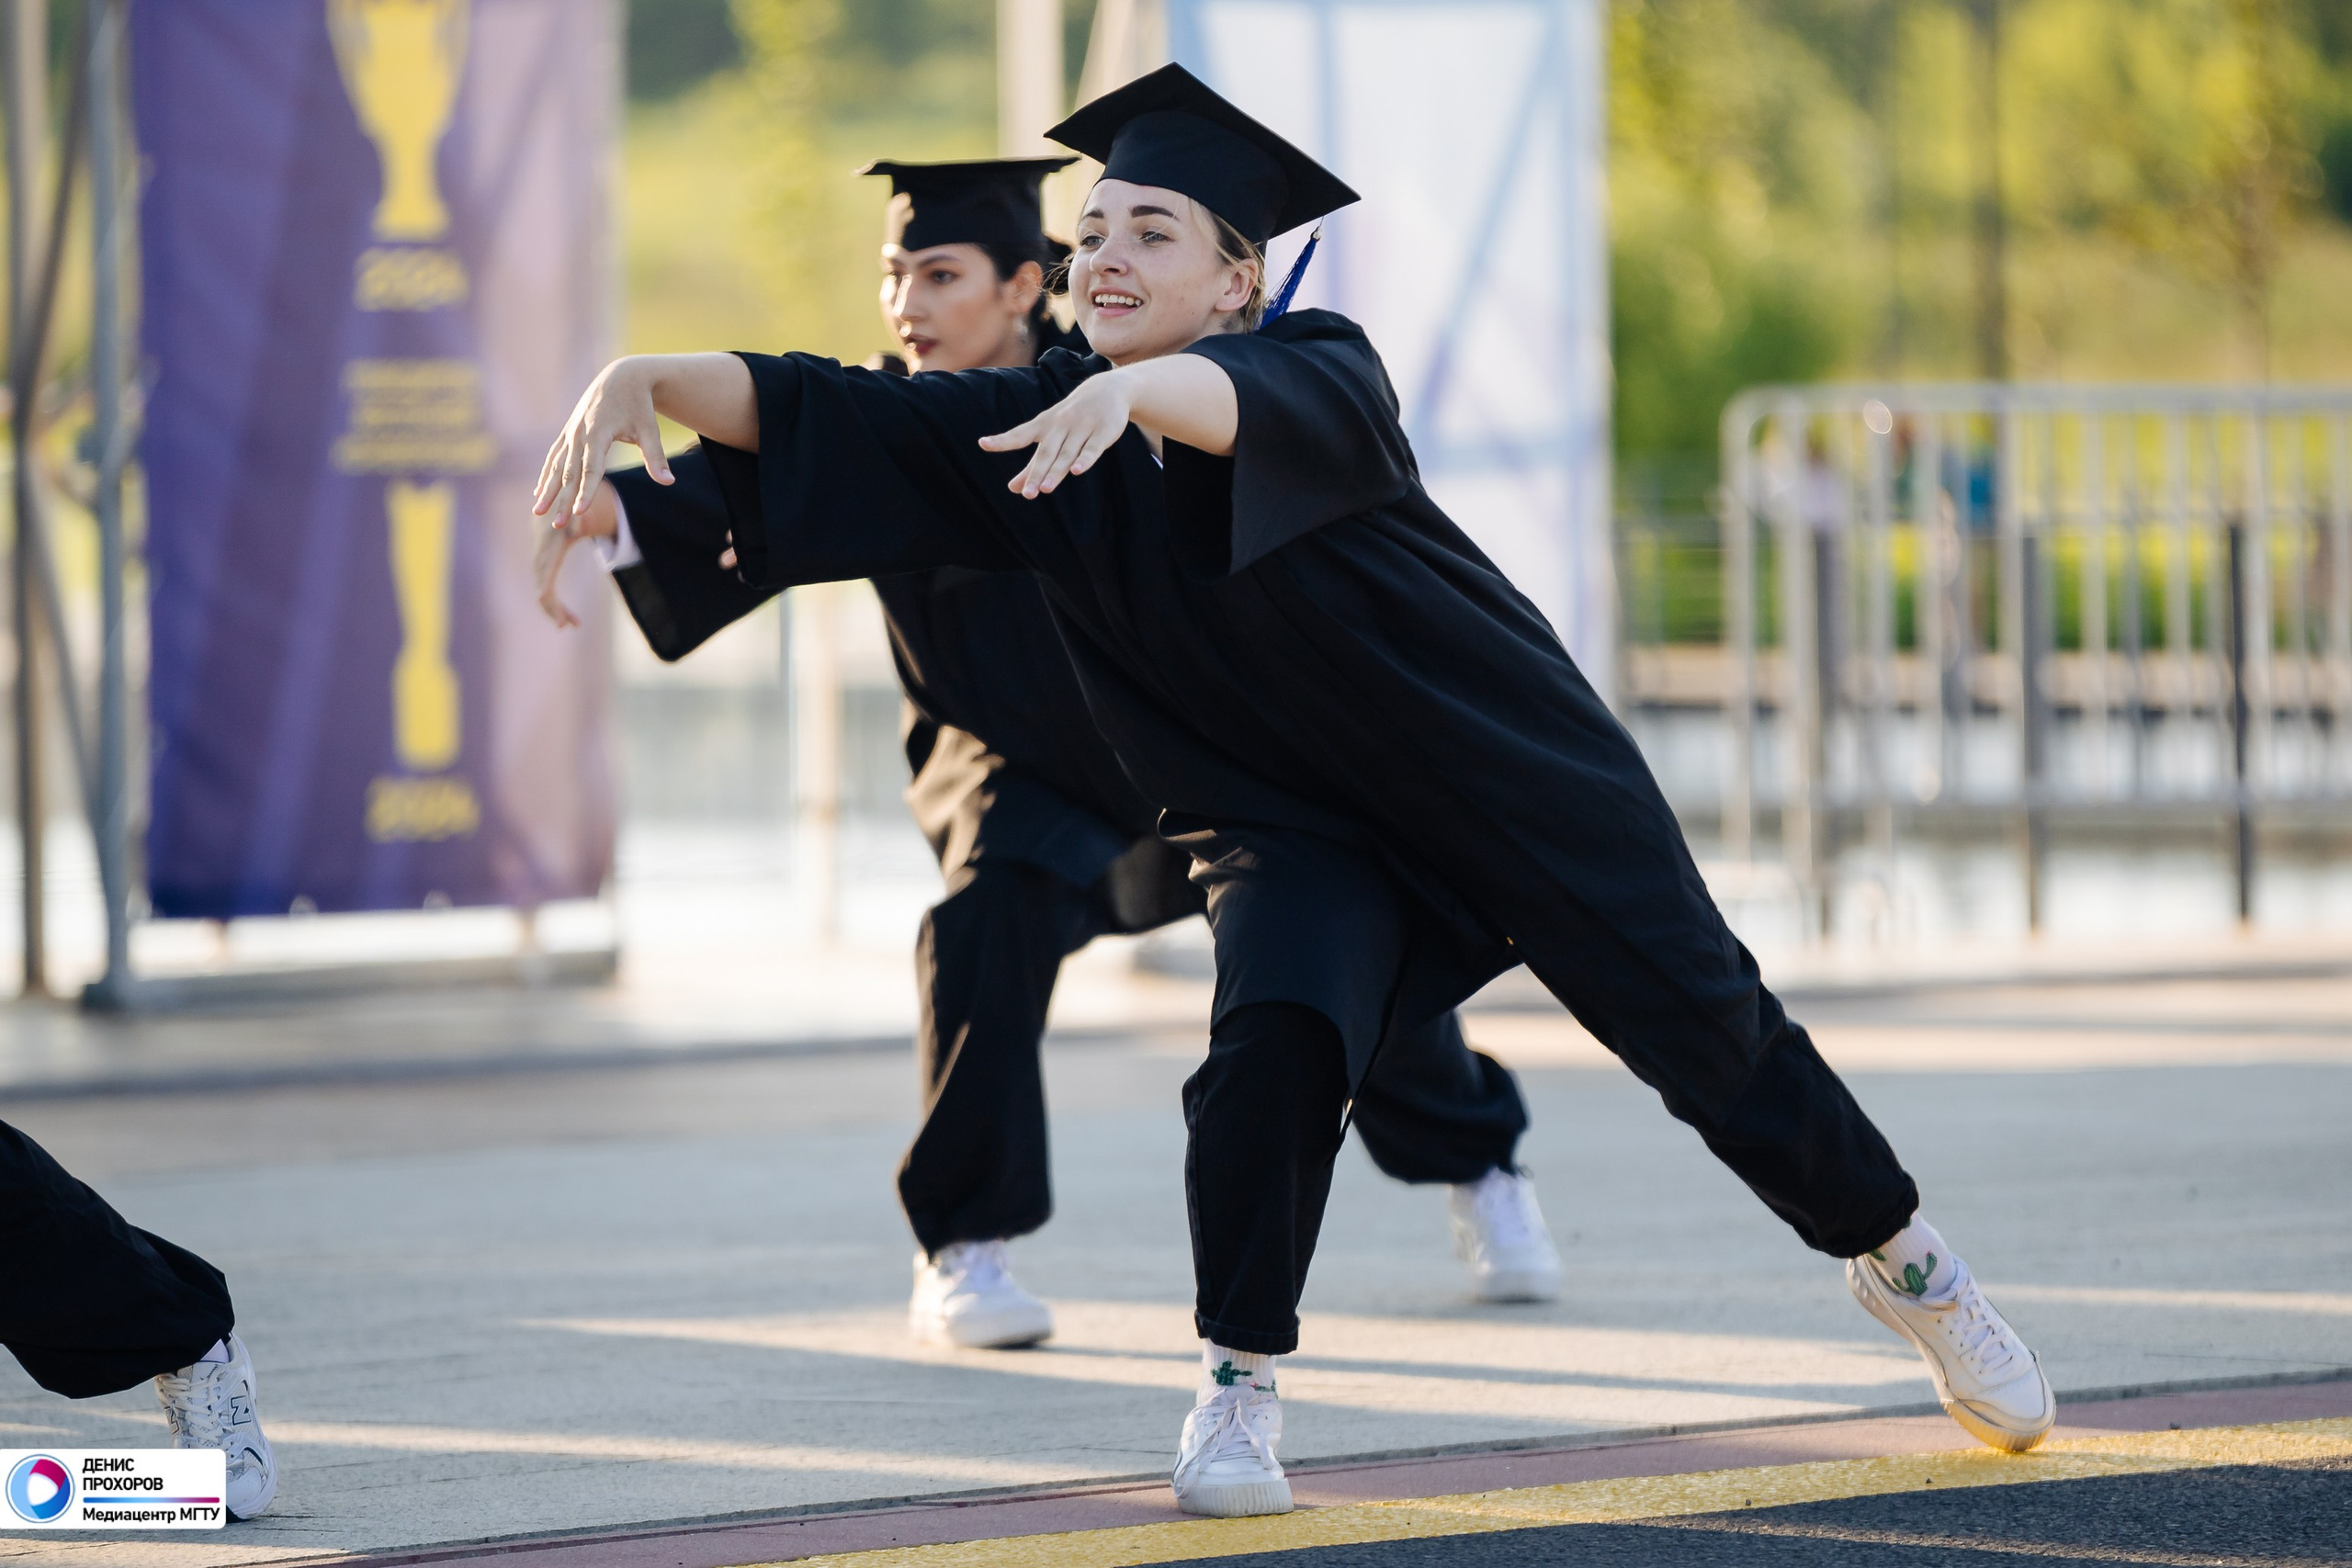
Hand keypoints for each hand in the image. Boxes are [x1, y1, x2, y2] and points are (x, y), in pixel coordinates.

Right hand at [533, 480, 617, 629]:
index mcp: (549, 547)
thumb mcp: (578, 511)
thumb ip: (581, 517)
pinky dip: (554, 599)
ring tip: (572, 623)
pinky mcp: (543, 561)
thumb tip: (584, 520)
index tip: (562, 621)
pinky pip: (545, 584)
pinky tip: (566, 614)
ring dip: (555, 607)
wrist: (555, 497)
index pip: (545, 579)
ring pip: (542, 588)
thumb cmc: (569, 504)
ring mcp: (540, 559)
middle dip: (554, 608)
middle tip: (571, 625)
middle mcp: (540, 555)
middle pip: (542, 588)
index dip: (551, 601)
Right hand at [534, 357, 673, 522]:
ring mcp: (571, 431)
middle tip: (557, 524)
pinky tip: (539, 491)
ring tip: (538, 512)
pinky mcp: (568, 431)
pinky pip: (553, 456)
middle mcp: (579, 432)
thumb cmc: (639, 405)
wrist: (622, 376)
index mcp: (598, 432)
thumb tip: (669, 482)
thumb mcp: (649, 429)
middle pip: (569, 472)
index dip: (585, 491)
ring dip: (547, 490)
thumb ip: (656, 457)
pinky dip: (546, 474)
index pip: (591, 468)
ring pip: (556, 466)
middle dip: (562, 499)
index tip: (579, 512)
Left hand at [978, 370, 1131, 498]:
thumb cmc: (1071, 419)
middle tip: (1026, 494)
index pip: (1020, 435)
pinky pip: (1092, 449)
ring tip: (1045, 489)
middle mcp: (1060, 425)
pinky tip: (1077, 472)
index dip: (1002, 441)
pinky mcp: (1102, 432)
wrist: (1107, 390)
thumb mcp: (1050, 437)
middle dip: (1036, 473)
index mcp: (1044, 425)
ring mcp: (1082, 427)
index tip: (983, 443)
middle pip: (1046, 452)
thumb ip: (1032, 465)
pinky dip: (1085, 460)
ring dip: (1056, 471)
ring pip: (1067, 453)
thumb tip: (1013, 489)